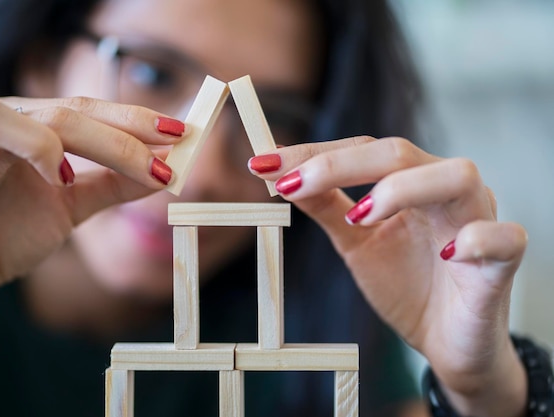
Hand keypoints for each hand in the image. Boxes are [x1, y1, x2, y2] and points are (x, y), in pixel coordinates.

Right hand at [0, 96, 183, 343]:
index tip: (180, 134)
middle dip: (114, 138)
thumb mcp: (68, 208)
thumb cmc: (5, 235)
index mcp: (29, 130)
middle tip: (160, 163)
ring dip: (38, 142)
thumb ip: (111, 187)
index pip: (84, 110)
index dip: (131, 119)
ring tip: (63, 178)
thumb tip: (166, 170)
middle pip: (55, 112)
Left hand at [250, 136, 527, 416]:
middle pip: (401, 152)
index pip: (363, 150)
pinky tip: (447, 252)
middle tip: (292, 184)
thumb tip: (281, 177)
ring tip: (360, 217)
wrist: (446, 344)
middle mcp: (445, 190)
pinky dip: (477, 239)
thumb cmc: (407, 288)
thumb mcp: (355, 244)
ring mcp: (478, 220)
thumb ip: (326, 209)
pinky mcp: (503, 263)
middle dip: (340, 165)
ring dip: (402, 189)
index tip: (264, 164)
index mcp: (410, 182)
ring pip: (457, 176)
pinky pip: (505, 237)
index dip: (315, 154)